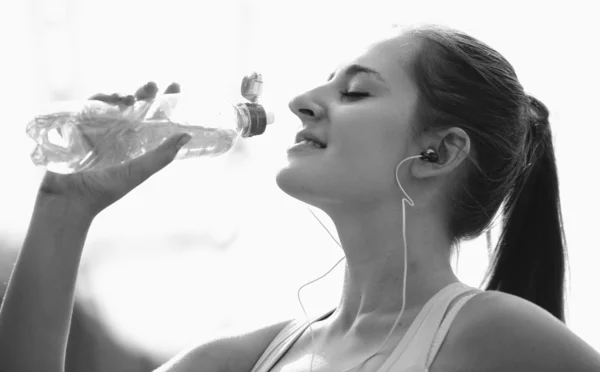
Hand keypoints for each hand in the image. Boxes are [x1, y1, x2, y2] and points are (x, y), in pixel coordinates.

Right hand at [38, 82, 190, 217]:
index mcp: (134, 143)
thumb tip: (187, 135)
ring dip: (125, 94)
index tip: (176, 86)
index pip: (153, 117)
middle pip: (135, 105)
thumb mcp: (138, 171)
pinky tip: (115, 100)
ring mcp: (98, 126)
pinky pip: (91, 104)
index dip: (164, 102)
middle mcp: (118, 132)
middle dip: (146, 92)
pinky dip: (102, 98)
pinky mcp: (78, 124)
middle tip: (154, 85)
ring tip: (133, 97)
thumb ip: (162, 156)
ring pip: (114, 102)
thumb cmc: (105, 190)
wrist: (69, 199)